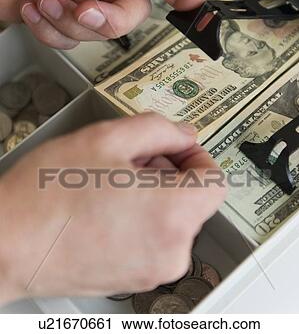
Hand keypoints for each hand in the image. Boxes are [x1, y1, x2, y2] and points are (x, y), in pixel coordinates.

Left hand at [0, 0, 203, 48]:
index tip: (194, 5)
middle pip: (129, 11)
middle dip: (107, 20)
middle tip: (87, 12)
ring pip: (97, 31)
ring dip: (69, 24)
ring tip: (47, 1)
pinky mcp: (57, 18)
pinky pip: (69, 40)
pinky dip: (50, 32)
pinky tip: (35, 10)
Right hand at [0, 113, 224, 303]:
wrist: (8, 245)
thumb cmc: (48, 197)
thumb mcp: (107, 138)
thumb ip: (158, 129)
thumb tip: (183, 135)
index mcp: (173, 214)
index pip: (215, 180)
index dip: (196, 156)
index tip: (176, 147)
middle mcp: (171, 250)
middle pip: (192, 199)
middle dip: (167, 172)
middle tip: (130, 158)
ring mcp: (152, 270)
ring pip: (171, 219)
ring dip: (151, 195)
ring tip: (109, 182)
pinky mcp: (133, 279)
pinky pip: (153, 240)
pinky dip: (140, 218)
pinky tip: (104, 206)